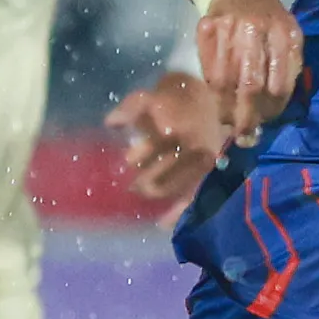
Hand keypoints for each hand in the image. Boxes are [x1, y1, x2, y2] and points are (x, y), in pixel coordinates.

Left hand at [104, 72, 229, 212]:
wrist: (203, 95)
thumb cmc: (169, 96)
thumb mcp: (144, 97)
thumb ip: (127, 110)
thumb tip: (110, 123)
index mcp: (170, 134)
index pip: (140, 159)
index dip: (132, 161)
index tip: (126, 163)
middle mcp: (187, 152)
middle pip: (155, 180)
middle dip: (140, 184)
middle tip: (132, 185)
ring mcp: (200, 165)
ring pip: (171, 190)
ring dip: (155, 193)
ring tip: (144, 191)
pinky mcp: (208, 172)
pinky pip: (191, 196)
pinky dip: (176, 213)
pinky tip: (161, 224)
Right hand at [193, 0, 303, 141]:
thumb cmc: (270, 20)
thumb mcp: (289, 37)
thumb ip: (287, 68)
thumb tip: (272, 111)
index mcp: (284, 33)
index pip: (278, 83)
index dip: (271, 109)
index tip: (266, 122)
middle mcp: (256, 29)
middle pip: (250, 85)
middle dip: (246, 116)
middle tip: (244, 135)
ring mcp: (227, 28)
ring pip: (224, 80)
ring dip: (226, 109)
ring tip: (229, 124)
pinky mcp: (206, 28)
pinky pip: (207, 69)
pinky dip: (212, 91)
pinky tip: (217, 102)